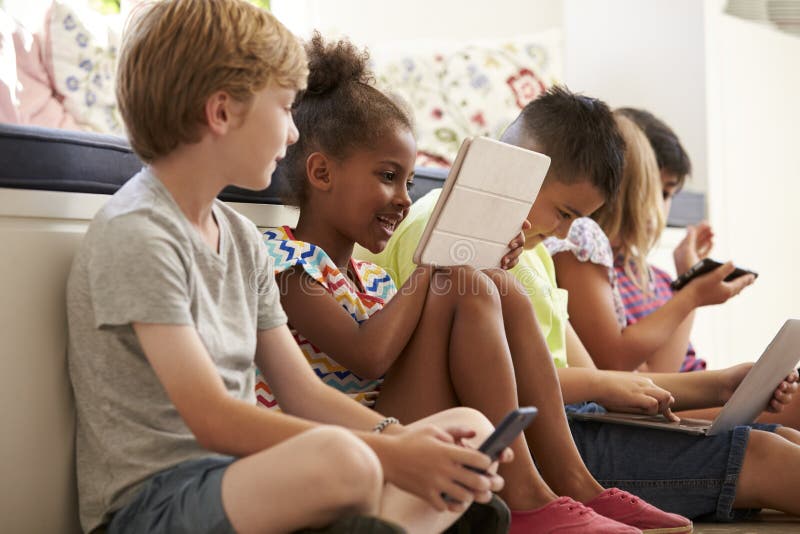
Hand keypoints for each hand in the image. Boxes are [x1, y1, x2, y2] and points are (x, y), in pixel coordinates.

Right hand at [374, 424, 504, 511]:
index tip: (485, 462)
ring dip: (468, 495)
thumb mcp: (432, 430)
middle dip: (485, 483)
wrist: (386, 456)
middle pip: (476, 481)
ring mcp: (435, 483)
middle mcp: (444, 468)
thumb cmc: (410, 441)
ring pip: (463, 497)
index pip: (478, 459)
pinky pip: (445, 507)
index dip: (486, 462)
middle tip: (483, 482)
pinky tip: (448, 499)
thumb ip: (454, 431)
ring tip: (467, 492)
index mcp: (447, 451)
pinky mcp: (425, 494)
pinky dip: (449, 505)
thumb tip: (473, 434)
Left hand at [501, 220, 530, 269]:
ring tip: (503, 264)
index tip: (510, 245)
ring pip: (516, 258)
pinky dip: (509, 266)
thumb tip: (528, 225)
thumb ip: (513, 221)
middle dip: (512, 254)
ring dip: (511, 261)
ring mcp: (513, 251)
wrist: (487, 231)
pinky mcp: (509, 258)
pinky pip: (512, 263)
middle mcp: (516, 243)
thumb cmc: (496, 226)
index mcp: (516, 234)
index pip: (520, 239)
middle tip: (504, 259)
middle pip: (519, 250)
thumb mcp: (501, 222)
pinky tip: (503, 267)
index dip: (517, 242)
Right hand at [596, 371, 679, 421]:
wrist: (596, 383)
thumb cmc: (603, 387)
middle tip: (670, 420)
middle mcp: (645, 383)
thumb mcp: (619, 389)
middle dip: (668, 409)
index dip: (664, 405)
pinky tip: (641, 413)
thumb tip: (627, 403)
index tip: (668, 416)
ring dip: (662, 408)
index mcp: (641, 381)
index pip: (660, 393)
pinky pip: (654, 405)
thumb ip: (628, 394)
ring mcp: (643, 389)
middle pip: (667, 395)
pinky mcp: (638, 396)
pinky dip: (651, 411)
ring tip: (651, 415)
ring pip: (666, 397)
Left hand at [673, 222, 713, 274]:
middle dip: (703, 233)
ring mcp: (690, 259)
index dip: (698, 229)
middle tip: (712, 227)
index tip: (708, 223)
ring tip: (714, 233)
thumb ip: (690, 239)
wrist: (689, 286)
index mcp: (680, 250)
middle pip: (693, 240)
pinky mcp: (696, 265)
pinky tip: (713, 242)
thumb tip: (690, 226)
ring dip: (705, 239)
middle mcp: (683, 254)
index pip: (689, 236)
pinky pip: (701, 253)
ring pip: (698, 246)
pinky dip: (707, 247)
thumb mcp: (688, 252)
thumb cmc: (688, 270)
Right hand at [683, 261, 754, 306]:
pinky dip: (727, 290)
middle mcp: (725, 296)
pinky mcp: (711, 300)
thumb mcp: (714, 274)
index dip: (748, 278)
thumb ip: (726, 268)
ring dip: (736, 287)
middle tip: (750, 280)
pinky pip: (723, 294)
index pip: (741, 282)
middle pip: (738, 288)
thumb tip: (734, 263)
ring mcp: (718, 299)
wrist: (687, 299)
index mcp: (728, 290)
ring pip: (731, 292)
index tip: (753, 275)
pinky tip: (723, 289)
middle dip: (743, 283)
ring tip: (739, 284)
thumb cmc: (700, 286)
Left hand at [719, 363, 798, 411]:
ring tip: (776, 393)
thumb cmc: (737, 374)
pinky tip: (772, 402)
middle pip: (792, 388)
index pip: (791, 375)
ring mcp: (771, 397)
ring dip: (785, 397)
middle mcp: (775, 385)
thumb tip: (783, 370)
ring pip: (787, 399)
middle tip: (781, 386)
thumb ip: (768, 368)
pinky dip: (778, 406)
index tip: (790, 376)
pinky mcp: (765, 407)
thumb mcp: (753, 367)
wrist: (723, 386)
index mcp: (774, 374)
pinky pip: (778, 408)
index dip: (794, 376)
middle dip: (790, 387)